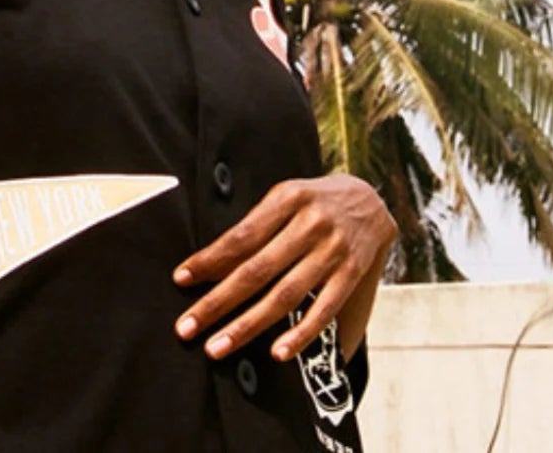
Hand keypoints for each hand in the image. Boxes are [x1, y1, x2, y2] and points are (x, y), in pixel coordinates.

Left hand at [171, 173, 394, 359]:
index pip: (241, 236)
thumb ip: (253, 228)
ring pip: (285, 295)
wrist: (371, 201)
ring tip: (218, 346)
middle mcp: (311, 225)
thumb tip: (207, 267)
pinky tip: (277, 352)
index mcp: (288, 199)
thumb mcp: (283, 199)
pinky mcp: (351, 275)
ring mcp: (333, 252)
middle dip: (218, 302)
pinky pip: (324, 309)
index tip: (181, 279)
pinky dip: (300, 334)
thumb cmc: (313, 203)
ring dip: (248, 325)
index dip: (210, 260)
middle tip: (187, 328)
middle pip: (257, 270)